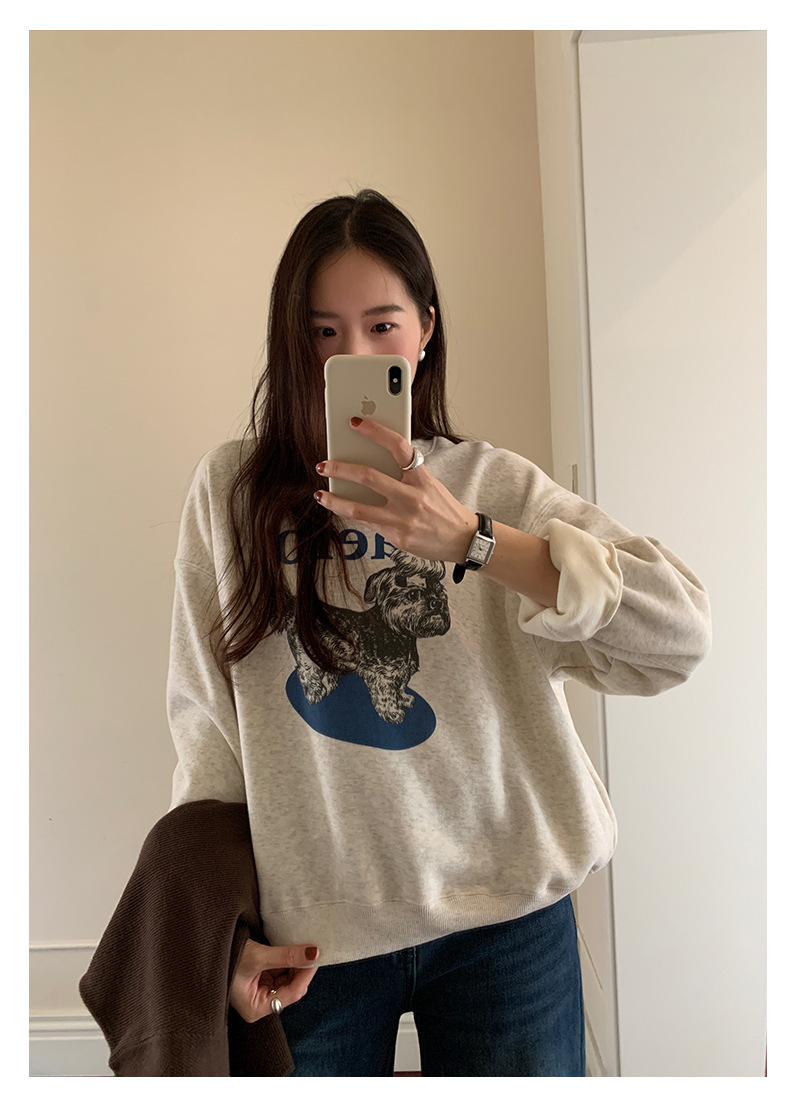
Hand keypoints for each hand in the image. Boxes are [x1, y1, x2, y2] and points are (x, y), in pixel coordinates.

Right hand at [229, 939, 319, 1022]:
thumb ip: (287, 956)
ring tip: (301, 946)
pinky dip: (287, 960)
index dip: (306, 974)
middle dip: (302, 969)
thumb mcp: (258, 957)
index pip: (292, 993)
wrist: (207, 947)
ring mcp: (260, 991)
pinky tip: (291, 949)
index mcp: (257, 1008)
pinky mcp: (260, 979)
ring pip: (288, 979)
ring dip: (295, 963)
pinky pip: (281, 972)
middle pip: (292, 987)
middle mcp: (260, 1003)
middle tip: (312, 948)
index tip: (316, 955)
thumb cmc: (226, 957)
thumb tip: (314, 953)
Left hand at [314, 416, 477, 563]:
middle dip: (340, 468)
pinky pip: (367, 523)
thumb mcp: (430, 484)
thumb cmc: (442, 507)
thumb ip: (406, 473)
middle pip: (369, 476)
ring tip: (321, 494)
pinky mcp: (397, 537)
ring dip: (334, 500)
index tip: (356, 422)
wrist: (462, 540)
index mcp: (422, 477)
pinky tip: (339, 508)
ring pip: (358, 507)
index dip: (376, 431)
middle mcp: (412, 497)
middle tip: (323, 465)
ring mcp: (403, 519)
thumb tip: (373, 460)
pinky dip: (350, 514)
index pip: (398, 446)